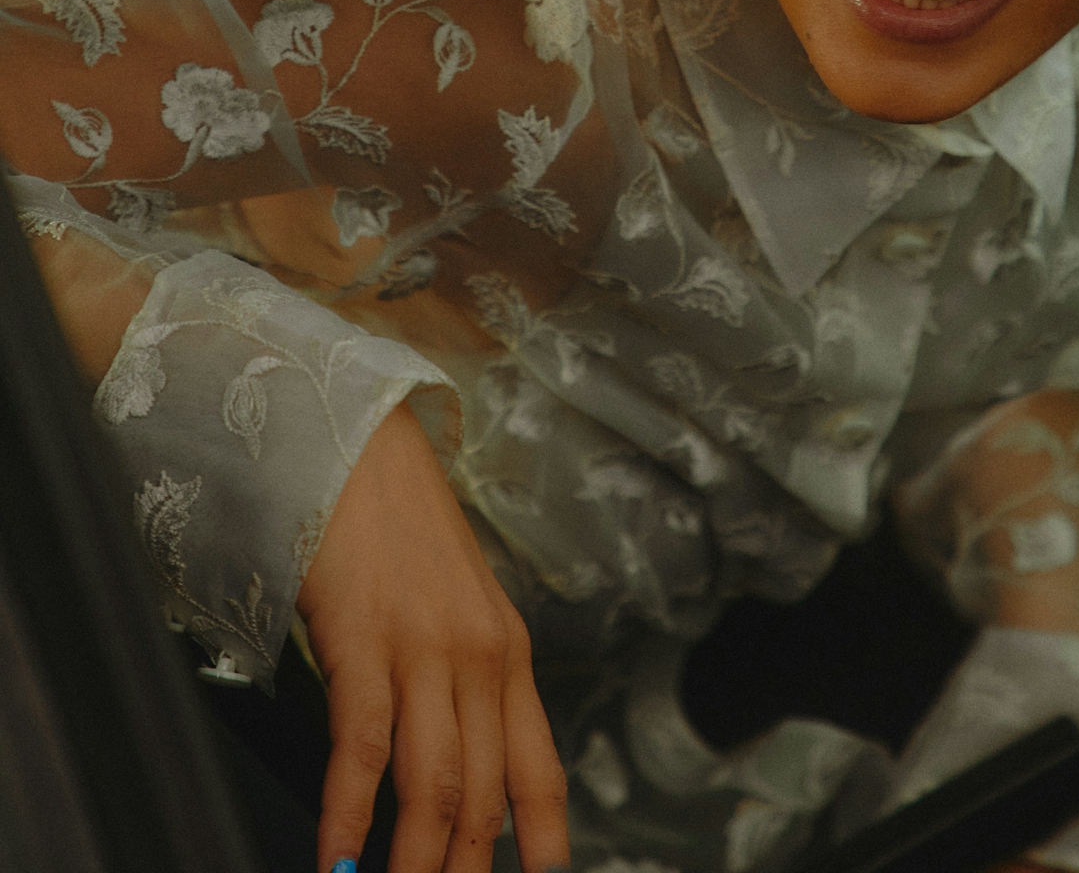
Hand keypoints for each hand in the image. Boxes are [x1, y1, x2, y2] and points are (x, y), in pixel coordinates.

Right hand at [297, 401, 567, 872]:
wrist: (356, 444)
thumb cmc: (397, 526)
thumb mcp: (455, 604)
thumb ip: (466, 680)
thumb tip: (461, 766)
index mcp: (508, 652)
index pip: (541, 772)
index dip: (545, 844)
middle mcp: (480, 655)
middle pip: (483, 796)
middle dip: (464, 871)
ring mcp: (425, 647)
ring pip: (434, 786)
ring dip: (415, 864)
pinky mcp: (365, 636)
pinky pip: (364, 747)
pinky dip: (348, 814)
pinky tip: (337, 857)